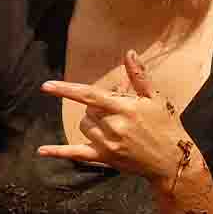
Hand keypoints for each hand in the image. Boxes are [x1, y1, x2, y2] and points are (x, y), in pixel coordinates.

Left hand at [37, 50, 192, 182]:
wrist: (171, 160)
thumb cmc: (165, 125)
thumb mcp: (155, 98)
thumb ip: (139, 76)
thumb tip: (129, 53)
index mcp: (125, 108)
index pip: (90, 96)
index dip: (67, 90)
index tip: (47, 86)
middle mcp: (114, 126)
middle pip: (88, 111)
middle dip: (98, 107)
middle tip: (119, 112)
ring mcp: (108, 144)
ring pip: (84, 127)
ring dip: (92, 123)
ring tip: (114, 127)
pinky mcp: (105, 158)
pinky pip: (77, 154)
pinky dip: (59, 152)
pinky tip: (41, 150)